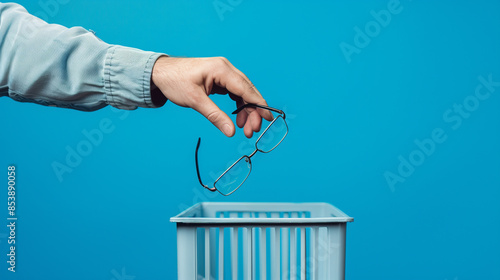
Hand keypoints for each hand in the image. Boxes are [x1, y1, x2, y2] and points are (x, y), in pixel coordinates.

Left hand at [151, 56, 272, 137]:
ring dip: (246, 110)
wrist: (160, 72)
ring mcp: (223, 73)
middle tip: (252, 131)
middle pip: (247, 91)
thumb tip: (231, 132)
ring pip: (242, 93)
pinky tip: (237, 118)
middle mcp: (225, 68)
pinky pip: (235, 92)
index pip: (245, 88)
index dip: (259, 104)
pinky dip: (238, 105)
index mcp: (221, 69)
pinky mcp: (219, 78)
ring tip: (245, 128)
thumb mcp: (195, 101)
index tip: (268, 118)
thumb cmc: (174, 82)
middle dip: (253, 111)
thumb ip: (215, 116)